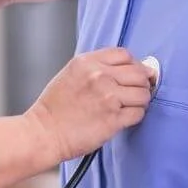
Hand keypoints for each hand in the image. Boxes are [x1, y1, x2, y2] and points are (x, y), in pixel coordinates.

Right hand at [25, 47, 155, 162]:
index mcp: (87, 62)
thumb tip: (125, 69)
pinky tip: (124, 117)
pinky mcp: (113, 119)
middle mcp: (99, 76)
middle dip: (142, 82)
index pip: (124, 54)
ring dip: (140, 101)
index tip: (135, 73)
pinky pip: (139, 113)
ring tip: (129, 106)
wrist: (44, 132)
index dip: (134, 64)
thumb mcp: (71, 74)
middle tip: (136, 91)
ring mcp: (108, 97)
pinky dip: (135, 116)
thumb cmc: (54, 108)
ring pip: (143, 93)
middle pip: (139, 72)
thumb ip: (95, 68)